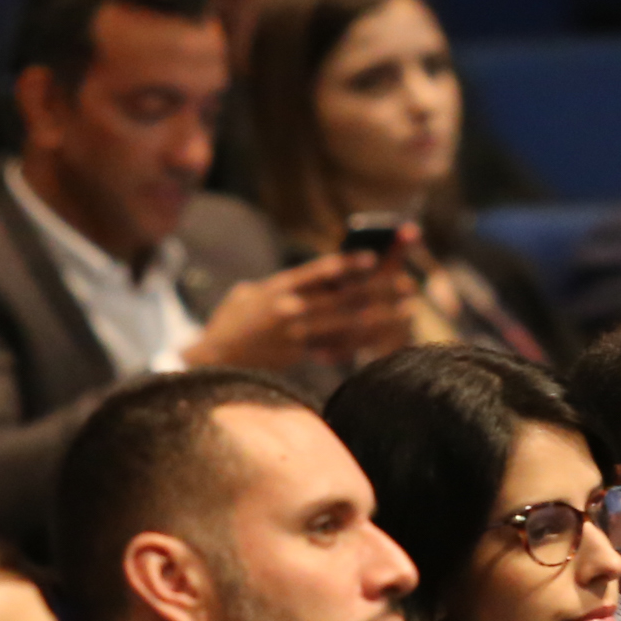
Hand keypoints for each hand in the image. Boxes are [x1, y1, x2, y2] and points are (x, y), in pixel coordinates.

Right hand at [185, 252, 419, 371]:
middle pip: (343, 297)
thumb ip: (276, 285)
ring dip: (380, 315)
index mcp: (278, 287)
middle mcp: (290, 309)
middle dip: (379, 289)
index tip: (373, 258)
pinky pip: (337, 347)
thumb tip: (308, 280)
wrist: (212, 362)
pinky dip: (362, 340)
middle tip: (408, 283)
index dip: (348, 264)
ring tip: (406, 309)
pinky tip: (383, 336)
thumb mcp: (245, 294)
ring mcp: (296, 334)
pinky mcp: (299, 356)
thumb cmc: (229, 325)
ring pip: (348, 323)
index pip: (319, 272)